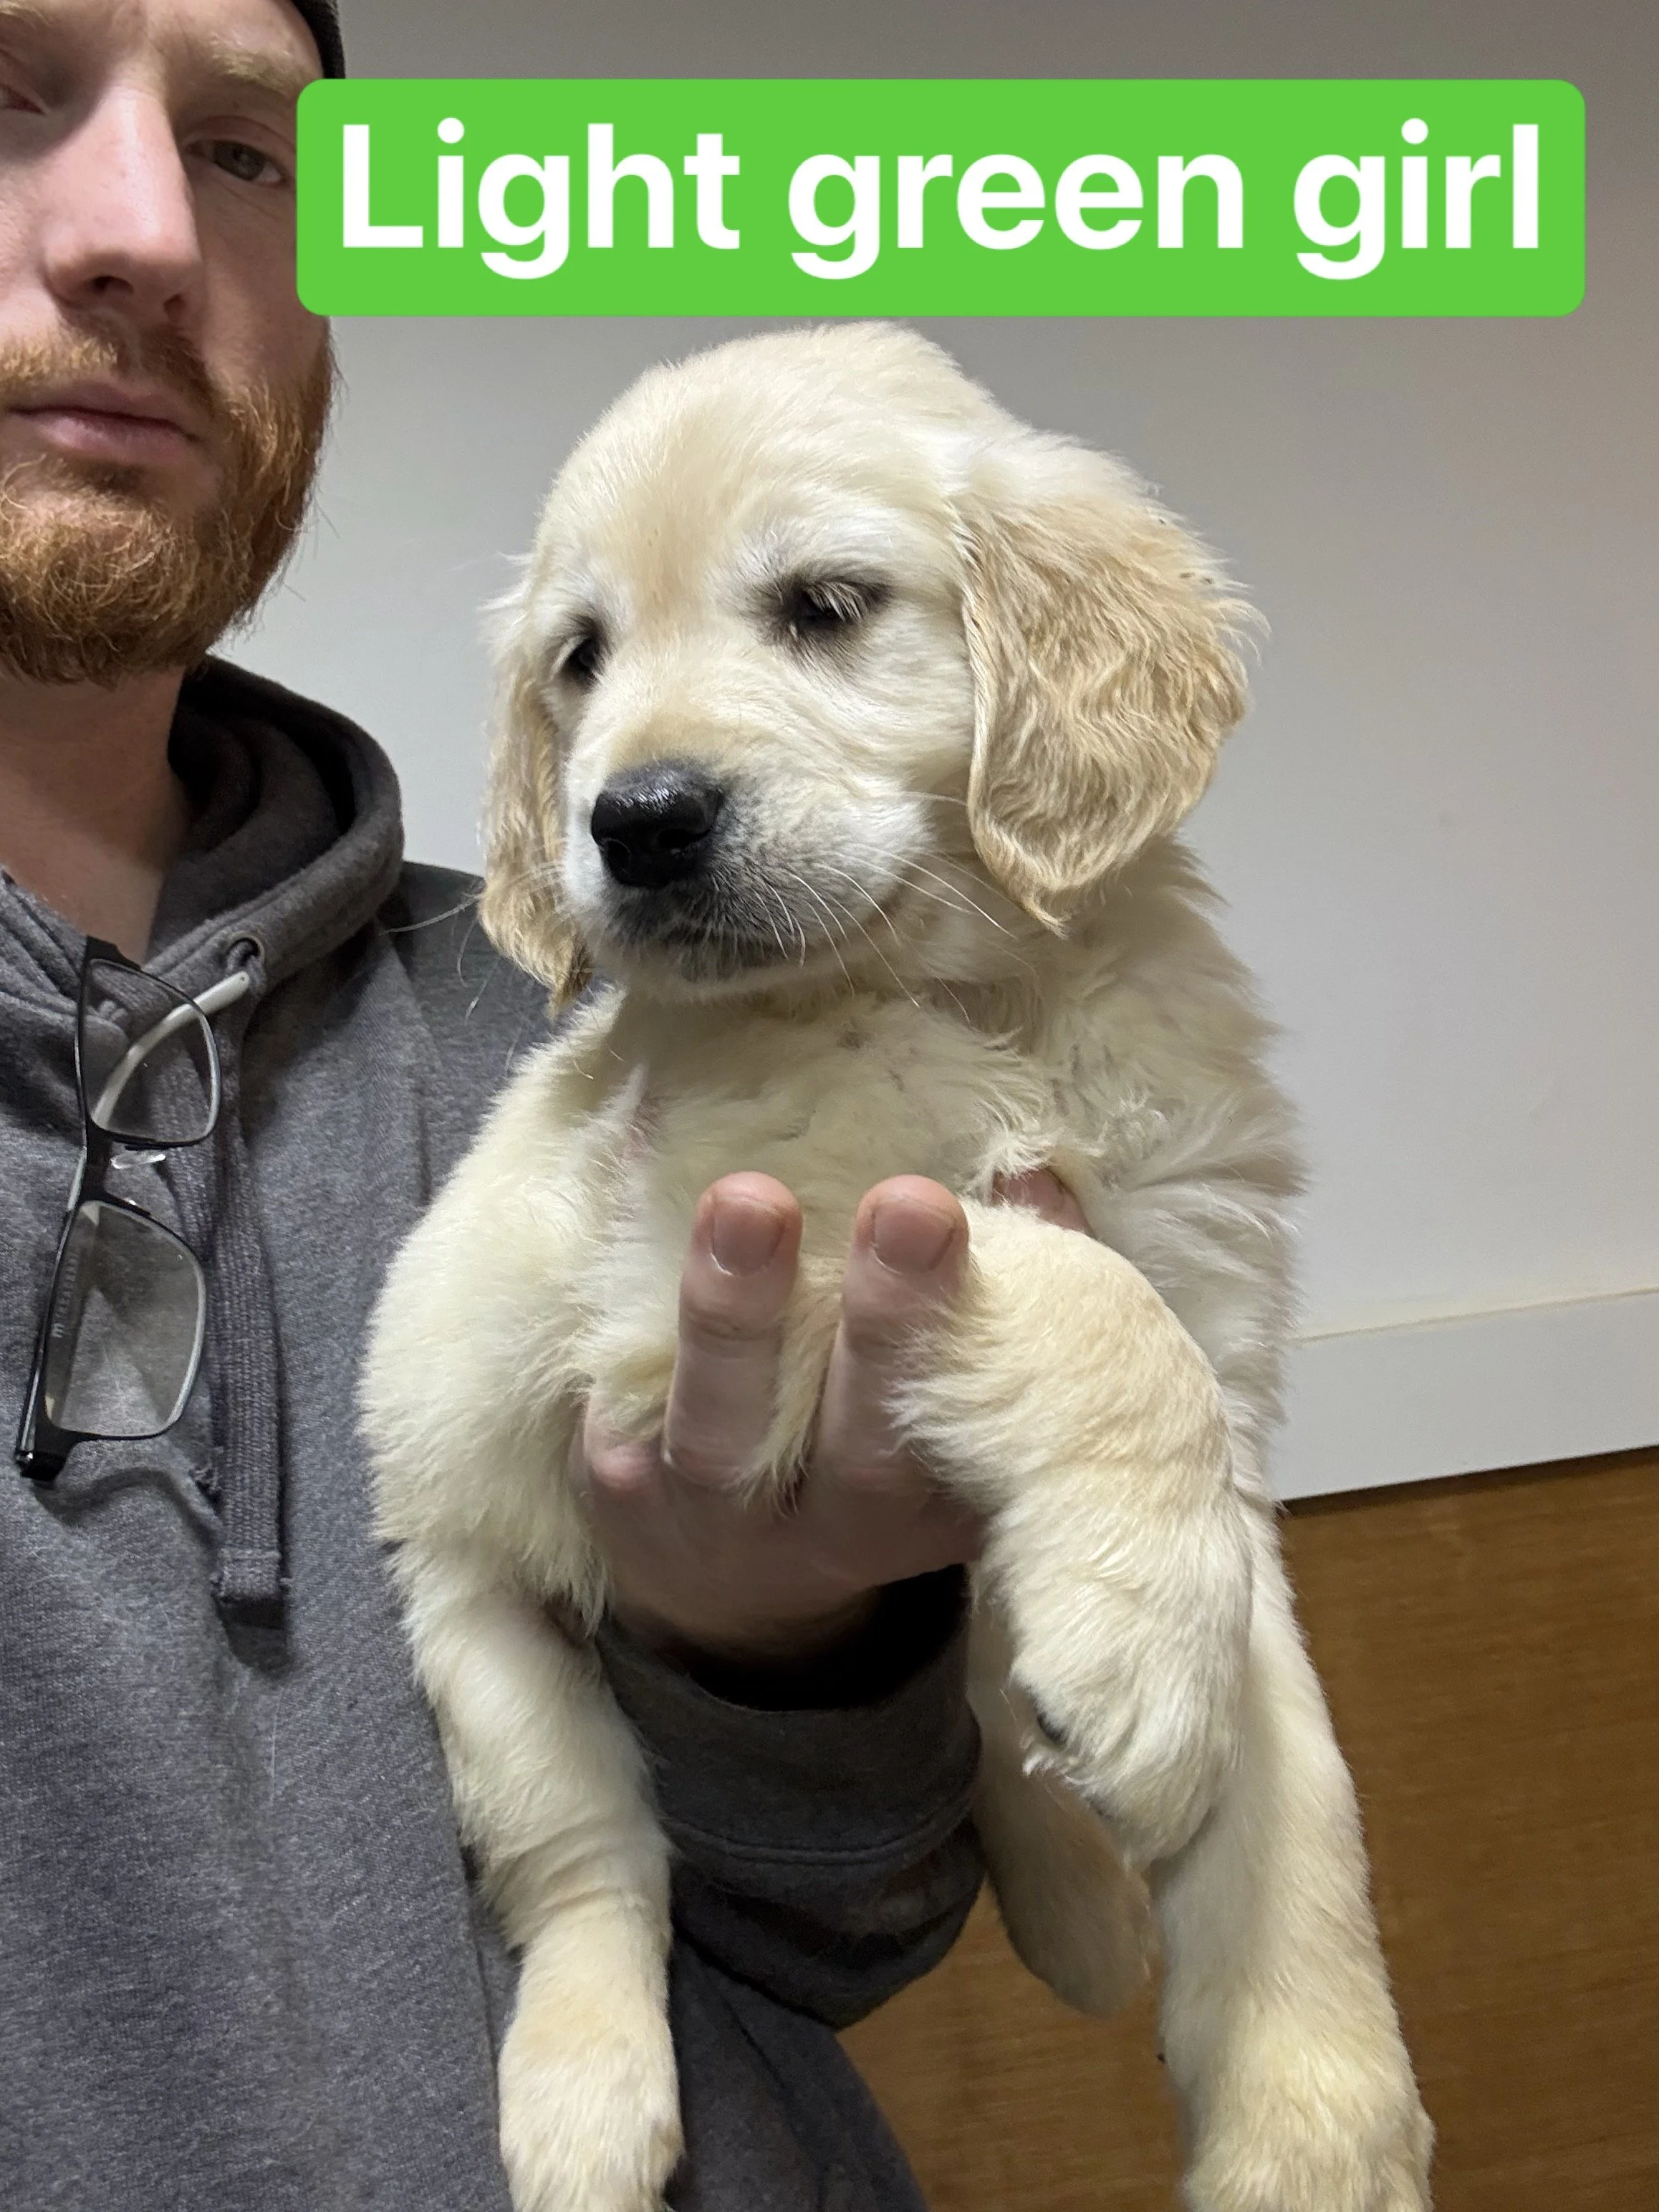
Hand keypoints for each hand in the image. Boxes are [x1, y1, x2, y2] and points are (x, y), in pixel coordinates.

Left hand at [578, 1167, 1088, 1668]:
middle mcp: (837, 1530)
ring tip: (746, 1200)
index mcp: (940, 1506)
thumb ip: (1008, 1282)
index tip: (993, 1241)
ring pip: (724, 1428)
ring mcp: (718, 1518)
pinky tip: (633, 1196)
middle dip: (888, 1321)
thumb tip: (1030, 1169)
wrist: (730, 1582)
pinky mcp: (620, 1490)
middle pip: (862, 1441)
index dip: (988, 1343)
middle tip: (907, 1204)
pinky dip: (628, 1298)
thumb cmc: (871, 1445)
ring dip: (734, 1309)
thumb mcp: (956, 1400)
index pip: (978, 1438)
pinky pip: (622, 1397)